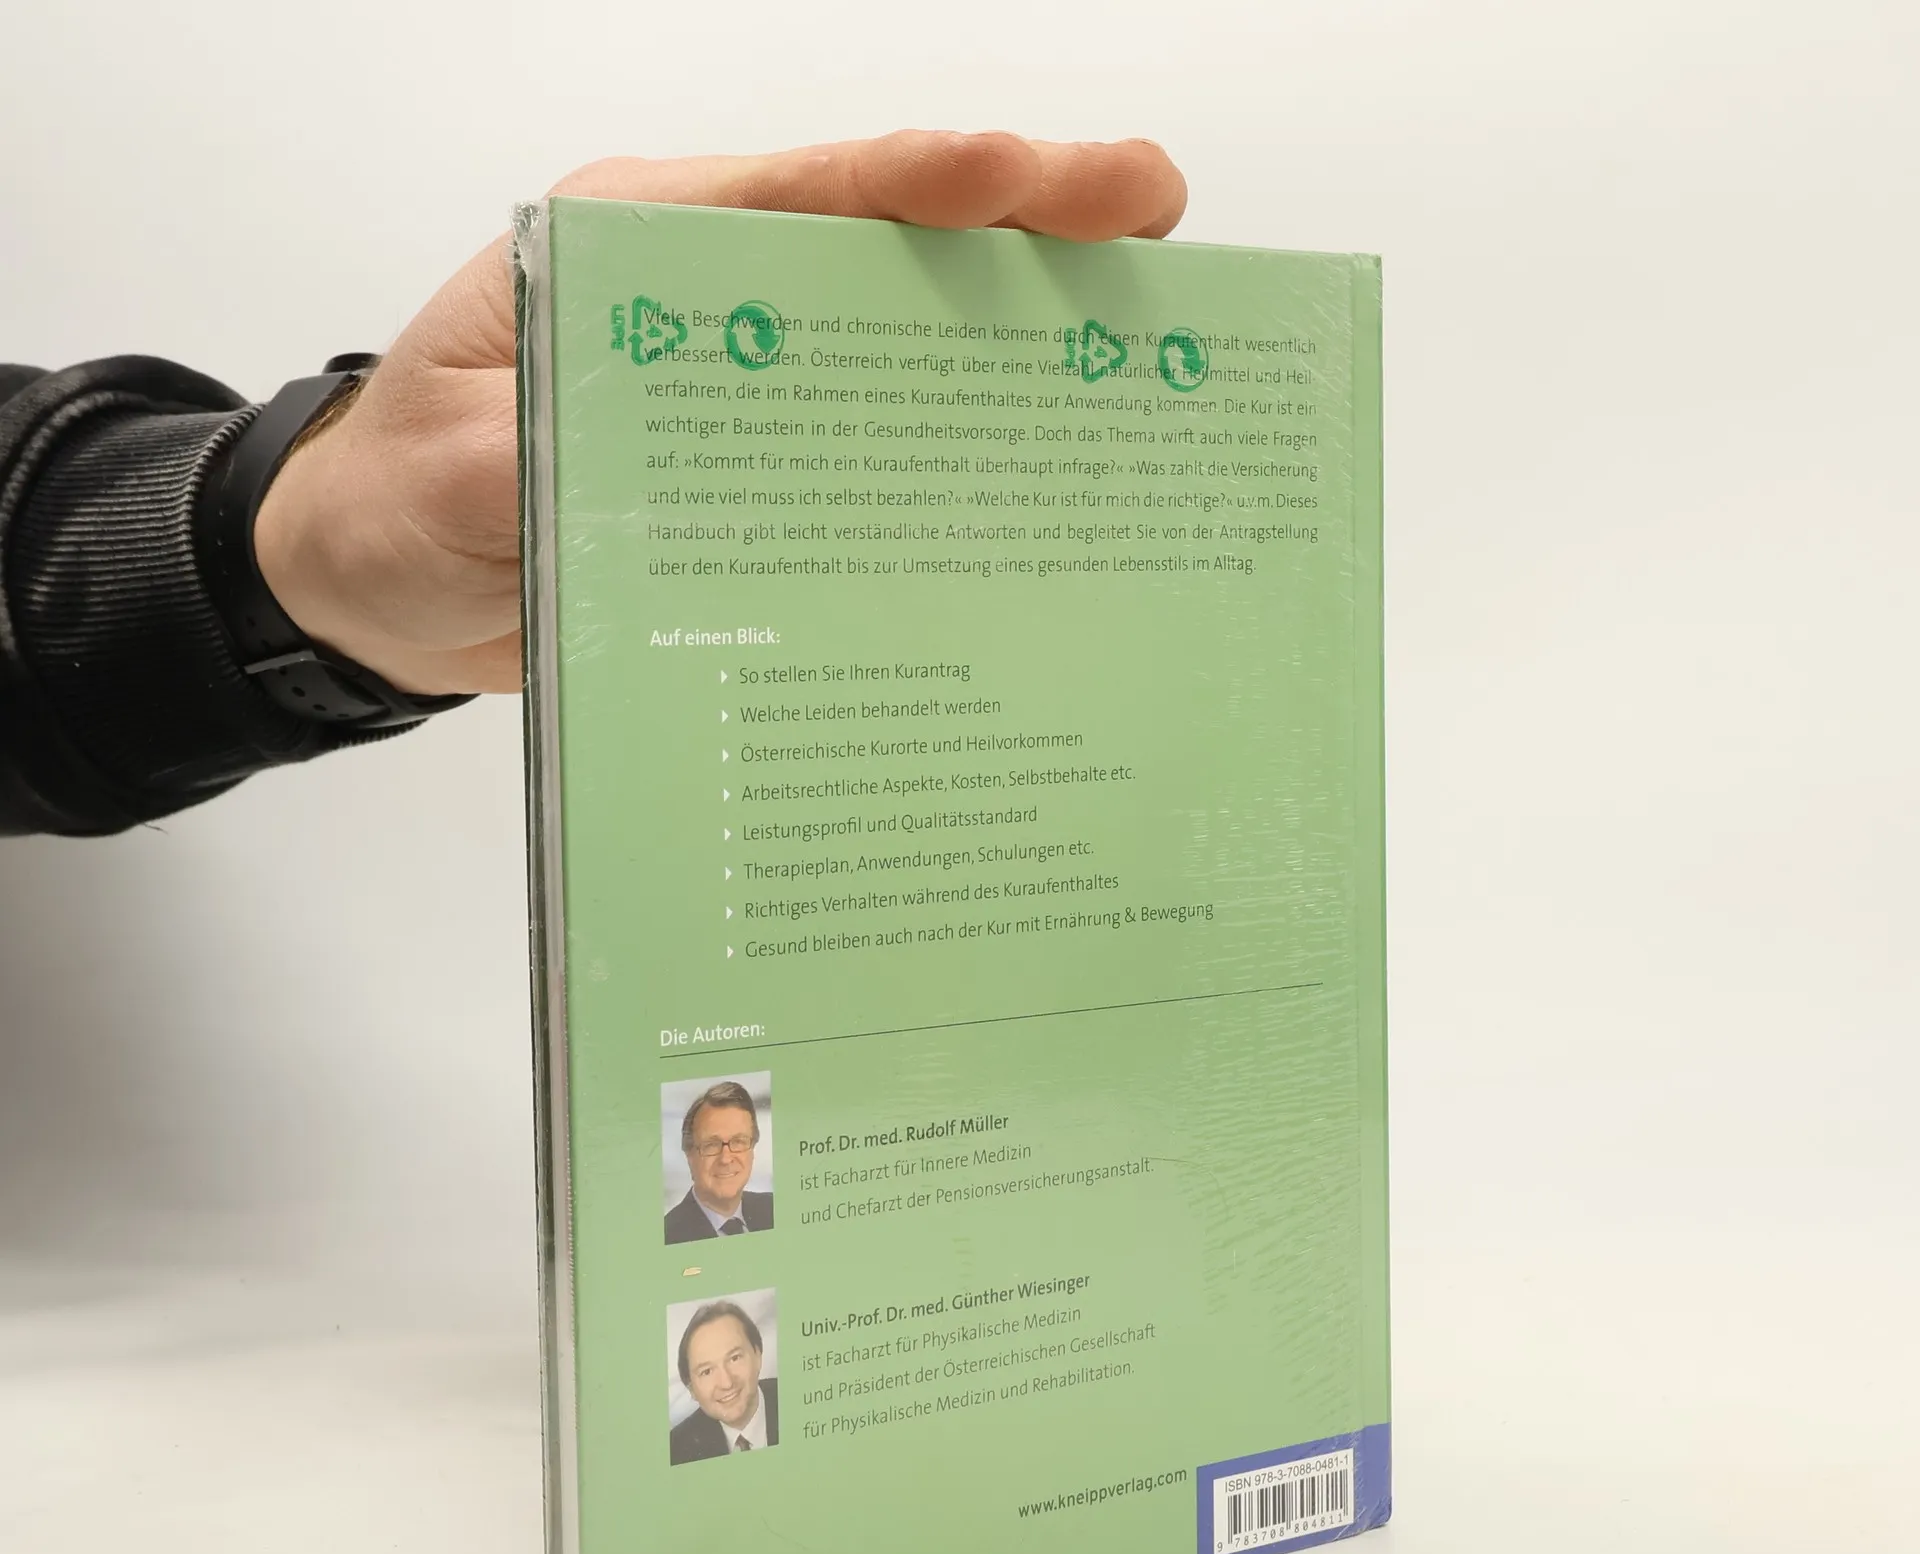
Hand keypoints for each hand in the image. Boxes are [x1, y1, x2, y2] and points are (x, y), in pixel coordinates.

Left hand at [252, 131, 1186, 695]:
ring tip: (1147, 334)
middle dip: (1022, 225)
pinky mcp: (765, 478)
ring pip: (904, 342)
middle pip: (884, 248)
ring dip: (1023, 335)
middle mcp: (714, 307)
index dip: (916, 181)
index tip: (1021, 176)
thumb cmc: (396, 502)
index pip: (794, 194)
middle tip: (1152, 217)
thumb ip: (537, 463)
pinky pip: (880, 453)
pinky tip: (1051, 474)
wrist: (378, 585)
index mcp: (636, 254)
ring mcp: (751, 392)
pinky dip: (964, 451)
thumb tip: (648, 482)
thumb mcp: (448, 477)